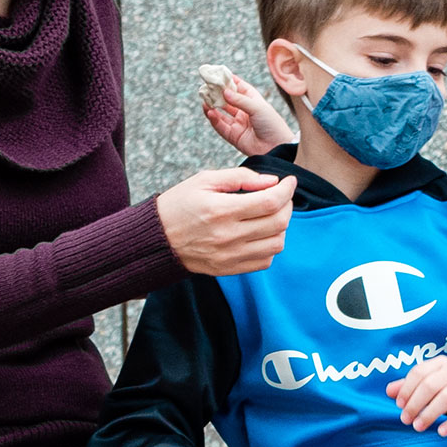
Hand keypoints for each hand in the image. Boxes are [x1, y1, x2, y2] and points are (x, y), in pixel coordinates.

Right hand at [157, 168, 294, 275]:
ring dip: (281, 227)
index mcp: (221, 210)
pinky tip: (260, 233)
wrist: (157, 239)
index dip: (287, 190)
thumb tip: (271, 181)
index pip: (270, 202)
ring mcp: (230, 256)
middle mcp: (228, 236)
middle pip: (278, 223)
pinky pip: (265, 261)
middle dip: (287, 205)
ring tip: (270, 215)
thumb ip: (240, 177)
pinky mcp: (230, 269)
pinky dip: (270, 245)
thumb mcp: (204, 180)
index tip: (289, 182)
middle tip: (281, 196)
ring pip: (277, 244)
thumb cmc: (179, 205)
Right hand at [202, 72, 295, 158]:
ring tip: (204, 100)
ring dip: (212, 107)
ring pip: (221, 113)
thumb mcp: (258, 108)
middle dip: (216, 94)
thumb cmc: (273, 125)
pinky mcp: (234, 136)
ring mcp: (239, 124)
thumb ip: (240, 100)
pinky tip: (209, 112)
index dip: (230, 81)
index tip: (218, 73)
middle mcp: (245, 112)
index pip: (240, 88)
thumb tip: (224, 91)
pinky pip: (221, 126)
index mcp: (254, 102)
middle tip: (206, 87)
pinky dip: (214, 119)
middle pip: (227, 100)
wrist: (277, 148)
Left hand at [390, 357, 446, 435]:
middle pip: (431, 385)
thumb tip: (389, 391)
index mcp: (441, 363)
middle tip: (406, 420)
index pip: (419, 373)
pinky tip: (441, 432)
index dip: (407, 389)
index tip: (399, 405)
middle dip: (415, 404)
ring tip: (418, 427)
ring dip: (430, 414)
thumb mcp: (430, 382)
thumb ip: (409, 386)